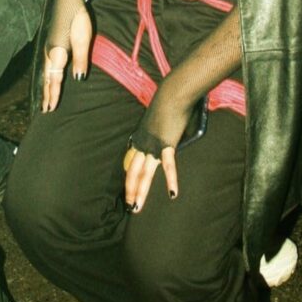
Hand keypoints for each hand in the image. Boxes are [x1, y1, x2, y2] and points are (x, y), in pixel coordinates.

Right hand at [42, 0, 91, 110]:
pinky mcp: (51, 43)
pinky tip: (50, 77)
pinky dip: (47, 76)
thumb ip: (80, 59)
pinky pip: (47, 65)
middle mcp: (50, 52)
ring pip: (46, 72)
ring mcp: (49, 47)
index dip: (54, 94)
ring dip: (46, 86)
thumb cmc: (77, 18)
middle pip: (47, 78)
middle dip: (47, 94)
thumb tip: (78, 79)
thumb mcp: (83, 38)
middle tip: (45, 110)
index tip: (51, 108)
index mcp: (57, 52)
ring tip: (46, 98)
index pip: (55, 78)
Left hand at [124, 72, 197, 210]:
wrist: (172, 93)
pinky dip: (171, 180)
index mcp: (140, 135)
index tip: (129, 188)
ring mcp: (153, 145)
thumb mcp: (157, 117)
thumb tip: (165, 131)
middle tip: (130, 205)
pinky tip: (172, 194)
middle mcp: (143, 142)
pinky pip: (168, 166)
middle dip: (131, 190)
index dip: (129, 175)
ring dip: (140, 192)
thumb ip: (158, 128)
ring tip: (137, 208)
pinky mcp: (166, 144)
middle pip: (133, 171)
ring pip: (144, 174)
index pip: (131, 160)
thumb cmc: (168, 101)